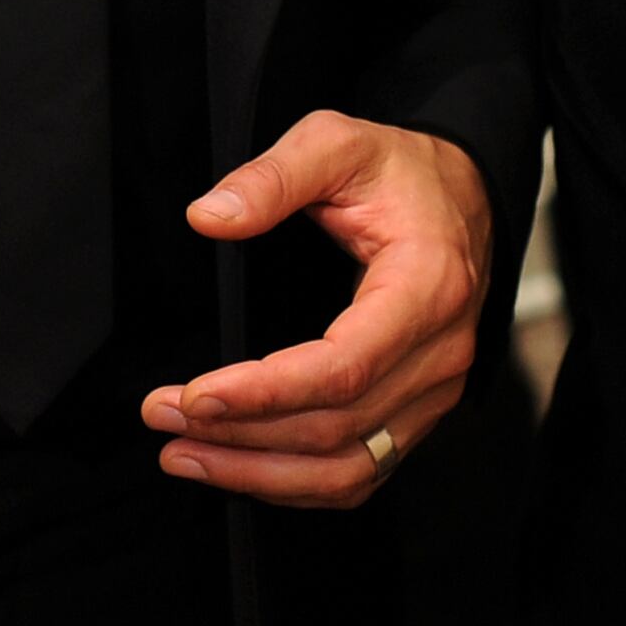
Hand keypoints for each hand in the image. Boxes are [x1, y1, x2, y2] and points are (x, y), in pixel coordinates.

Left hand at [141, 112, 491, 506]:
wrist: (464, 196)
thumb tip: (210, 216)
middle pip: (336, 426)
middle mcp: (441, 352)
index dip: (265, 392)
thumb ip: (274, 175)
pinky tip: (241, 468)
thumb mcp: (338, 142)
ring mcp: (436, 391)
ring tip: (183, 455)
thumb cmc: (402, 172)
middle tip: (161, 415)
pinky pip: (360, 472)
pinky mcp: (418, 412)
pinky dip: (295, 483)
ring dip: (259, 473)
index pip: (344, 367)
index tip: (194, 395)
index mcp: (427, 287)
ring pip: (347, 467)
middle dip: (239, 432)